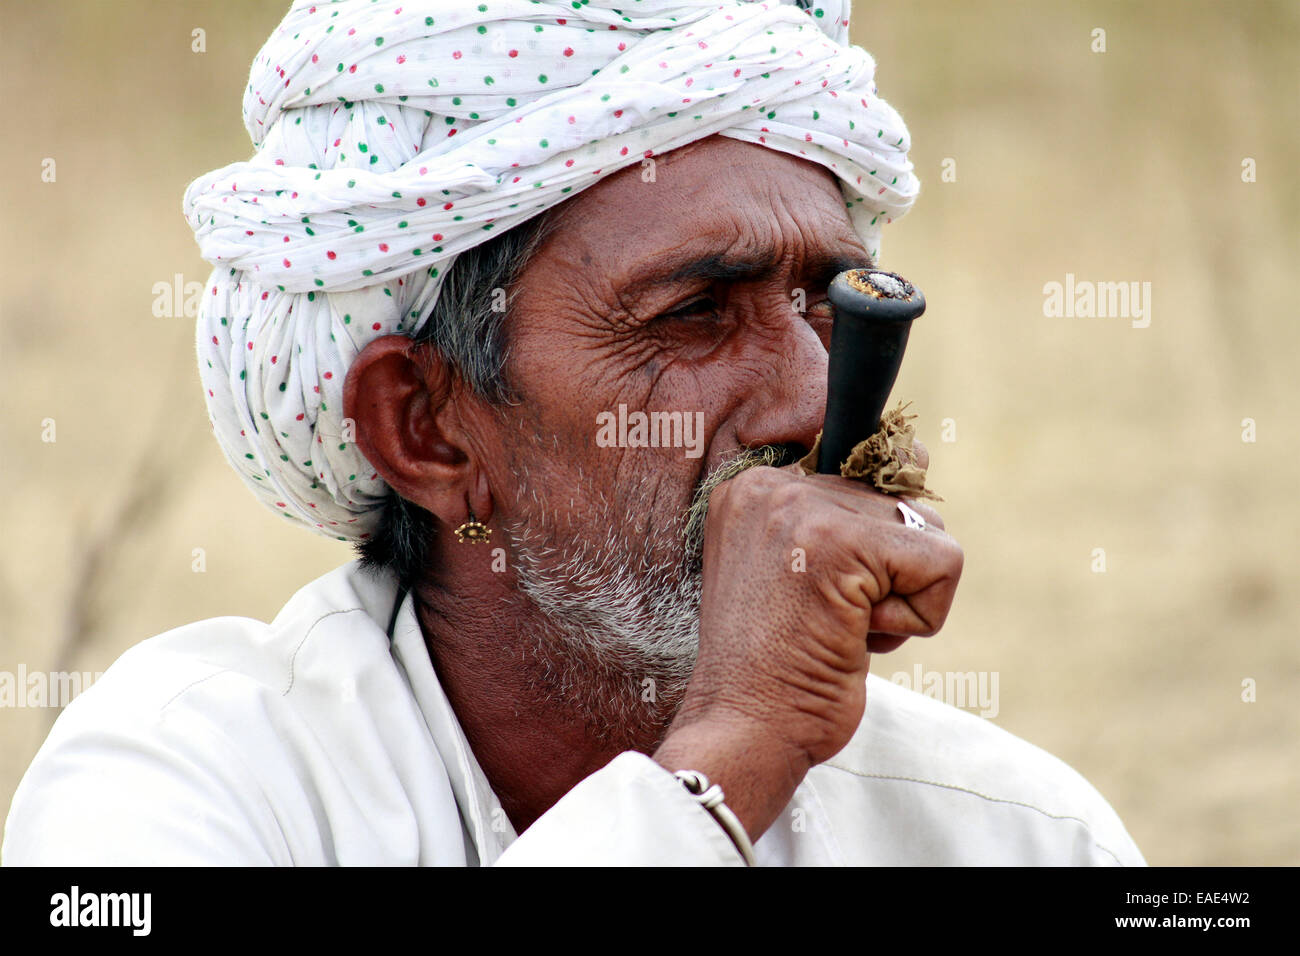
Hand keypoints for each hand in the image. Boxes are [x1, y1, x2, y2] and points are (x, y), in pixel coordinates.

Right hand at [654, 451, 962, 842]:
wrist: (745, 728)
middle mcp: (771, 486)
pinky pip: (943, 562)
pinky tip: (857, 639)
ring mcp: (802, 509)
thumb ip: (844, 517)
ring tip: (840, 629)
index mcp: (754, 489)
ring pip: (925, 530)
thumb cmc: (778, 667)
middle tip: (827, 618)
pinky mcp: (841, 543)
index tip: (832, 588)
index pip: (863, 466)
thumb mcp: (799, 571)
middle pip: (899, 504)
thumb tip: (917, 455)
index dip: (873, 539)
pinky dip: (919, 617)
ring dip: (901, 597)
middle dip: (887, 574)